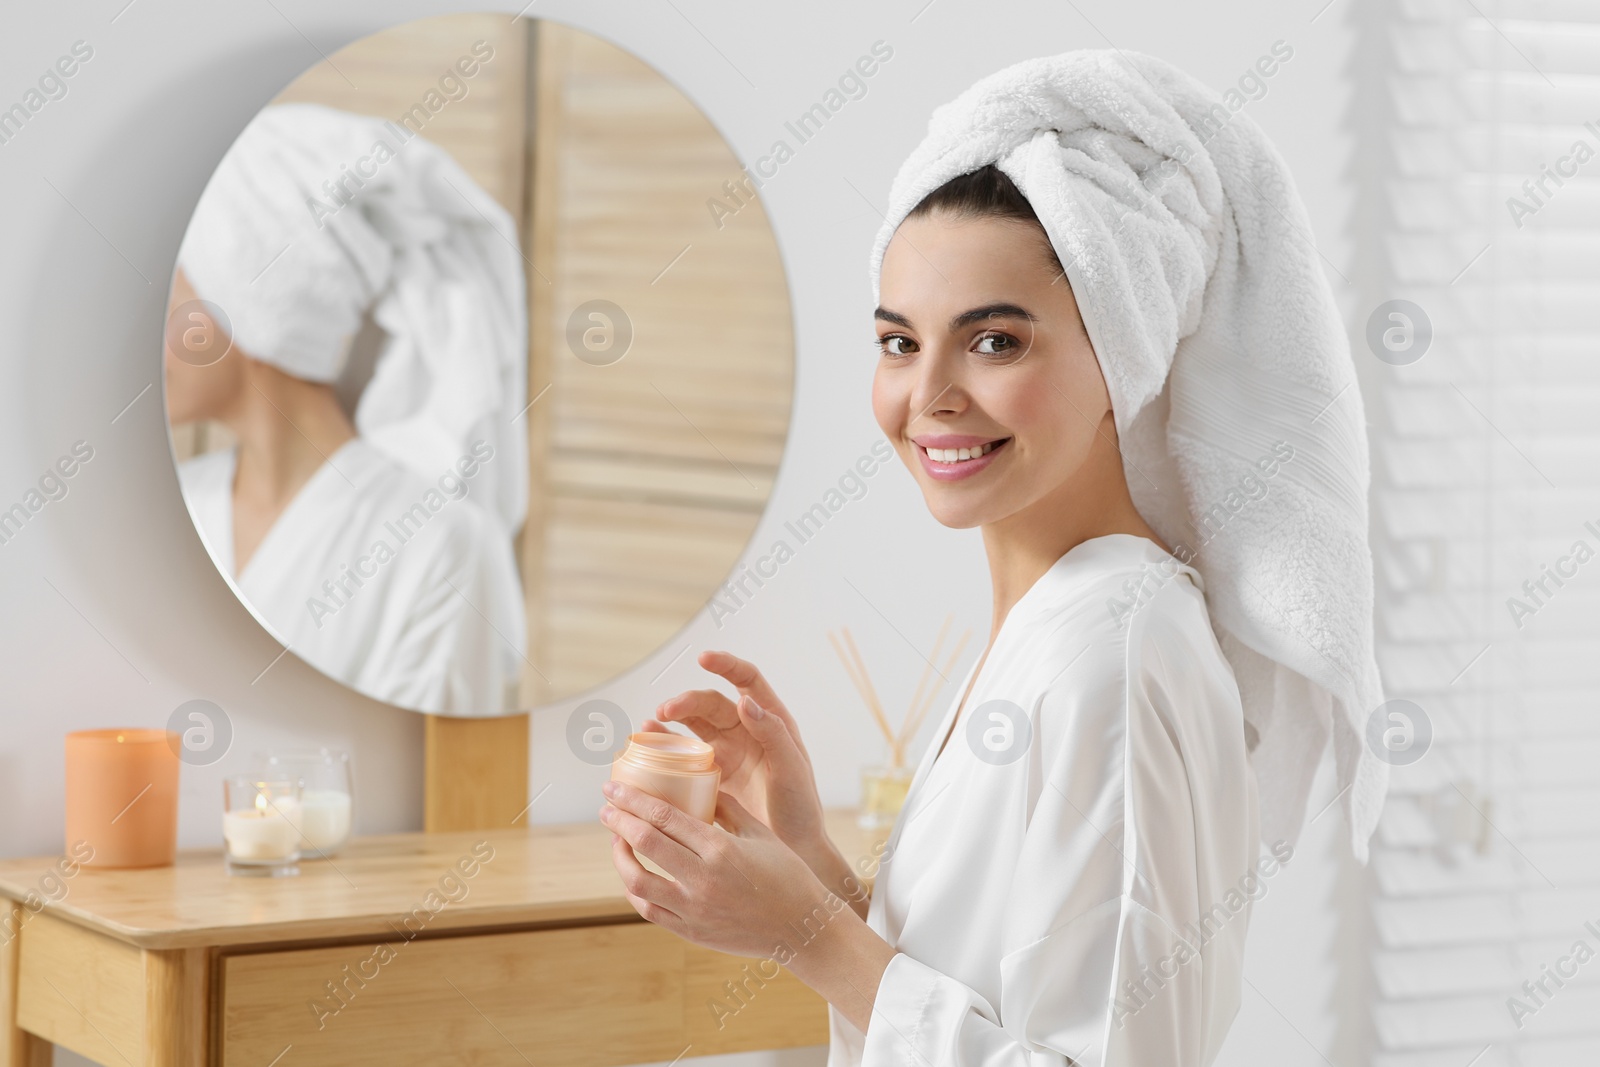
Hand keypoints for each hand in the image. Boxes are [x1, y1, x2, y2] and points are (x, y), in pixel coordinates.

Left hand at [599, 781, 862, 960]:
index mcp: (721, 849)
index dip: (633, 799)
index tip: (614, 787)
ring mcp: (694, 909)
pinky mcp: (691, 932)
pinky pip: (650, 910)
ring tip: (617, 841)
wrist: (801, 929)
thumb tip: (702, 785)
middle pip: (645, 844)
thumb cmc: (787, 875)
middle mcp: (703, 880)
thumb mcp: (761, 833)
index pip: (665, 817)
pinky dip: (635, 890)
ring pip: (638, 882)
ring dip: (620, 858)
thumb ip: (728, 808)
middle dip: (618, 821)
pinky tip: (634, 874)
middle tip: (606, 807)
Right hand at [646, 650, 830, 864]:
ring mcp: (725, 752)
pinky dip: (665, 745)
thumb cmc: (800, 809)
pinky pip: (683, 753)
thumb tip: (743, 701)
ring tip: (651, 723)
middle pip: (711, 703)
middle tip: (666, 710)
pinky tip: (649, 742)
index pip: (748, 681)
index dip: (726, 665)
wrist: (792, 850)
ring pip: (692, 725)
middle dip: (687, 701)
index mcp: (770, 722)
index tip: (704, 658)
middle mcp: (745, 731)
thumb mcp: (792, 770)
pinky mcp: (709, 775)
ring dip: (670, 720)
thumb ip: (772, 734)